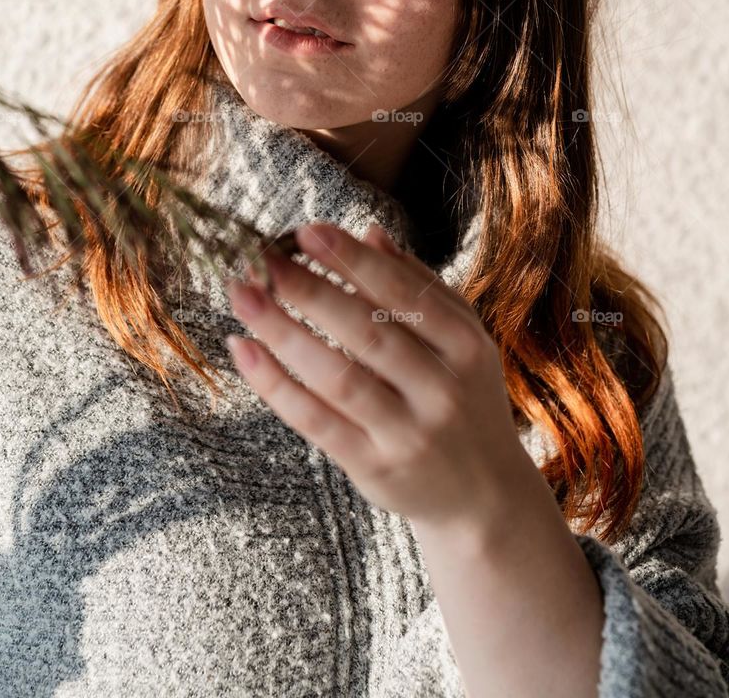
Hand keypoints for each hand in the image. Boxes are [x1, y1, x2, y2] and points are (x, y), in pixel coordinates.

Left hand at [224, 220, 531, 534]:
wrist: (485, 497)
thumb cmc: (463, 398)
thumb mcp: (460, 339)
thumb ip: (419, 285)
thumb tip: (369, 232)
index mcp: (466, 346)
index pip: (403, 293)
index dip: (353, 260)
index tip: (306, 231)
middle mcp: (441, 391)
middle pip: (366, 332)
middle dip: (309, 289)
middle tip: (261, 258)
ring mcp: (408, 433)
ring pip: (336, 377)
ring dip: (282, 332)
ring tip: (243, 296)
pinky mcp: (374, 468)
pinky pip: (316, 421)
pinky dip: (275, 385)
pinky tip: (244, 350)